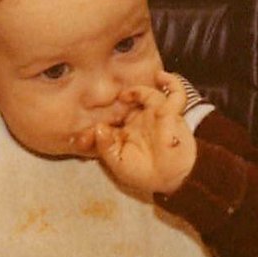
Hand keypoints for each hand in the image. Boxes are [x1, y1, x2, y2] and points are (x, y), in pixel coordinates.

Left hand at [79, 73, 196, 194]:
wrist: (171, 180)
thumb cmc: (145, 175)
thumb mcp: (118, 163)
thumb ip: (105, 147)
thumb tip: (98, 128)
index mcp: (124, 132)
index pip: (107, 120)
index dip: (94, 124)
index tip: (82, 135)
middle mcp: (138, 120)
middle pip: (124, 103)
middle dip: (113, 103)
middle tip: (102, 105)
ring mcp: (154, 115)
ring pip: (145, 93)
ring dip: (135, 91)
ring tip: (125, 96)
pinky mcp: (171, 112)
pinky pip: (175, 92)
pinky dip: (171, 82)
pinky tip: (161, 77)